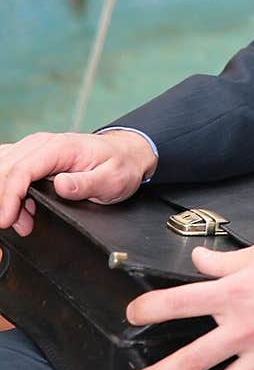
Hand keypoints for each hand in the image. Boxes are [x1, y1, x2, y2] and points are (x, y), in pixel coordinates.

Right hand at [0, 130, 155, 235]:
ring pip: (3, 169)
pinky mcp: (32, 157)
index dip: (10, 196)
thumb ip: (87, 183)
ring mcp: (35, 149)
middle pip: (6, 169)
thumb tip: (61, 185)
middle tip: (17, 224)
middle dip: (4, 200)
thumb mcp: (112, 179)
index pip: (22, 170)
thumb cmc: (119, 165)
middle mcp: (42, 144)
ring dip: (5, 196)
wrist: (125, 153)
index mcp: (60, 148)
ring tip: (22, 220)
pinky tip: (19, 208)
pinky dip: (7, 190)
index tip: (7, 219)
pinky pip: (8, 169)